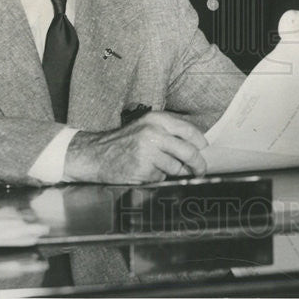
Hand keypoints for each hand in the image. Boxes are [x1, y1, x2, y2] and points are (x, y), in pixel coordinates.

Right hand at [63, 112, 207, 183]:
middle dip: (198, 164)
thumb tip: (196, 144)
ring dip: (174, 172)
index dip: (199, 141)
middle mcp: (153, 134)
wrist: (95, 155)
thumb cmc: (123, 141)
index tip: (203, 148)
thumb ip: (168, 131)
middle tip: (200, 169)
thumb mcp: (145, 126)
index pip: (188, 130)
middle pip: (188, 152)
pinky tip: (145, 171)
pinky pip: (161, 178)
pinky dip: (157, 178)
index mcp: (156, 120)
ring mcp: (148, 153)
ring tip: (159, 167)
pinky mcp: (143, 171)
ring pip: (176, 168)